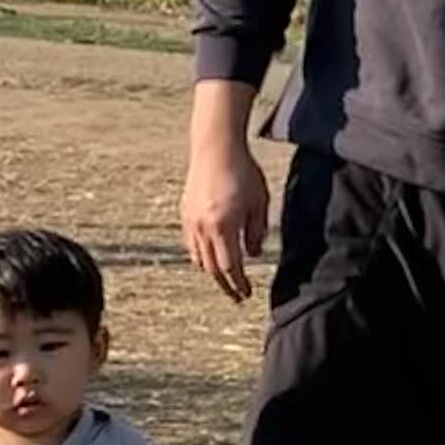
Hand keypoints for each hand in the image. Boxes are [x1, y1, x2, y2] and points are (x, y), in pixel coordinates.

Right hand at [181, 117, 271, 302]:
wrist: (216, 148)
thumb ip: (257, 232)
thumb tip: (252, 255)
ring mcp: (191, 221)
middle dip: (225, 285)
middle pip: (212, 268)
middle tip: (236, 296)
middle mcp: (203, 228)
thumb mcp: (259, 203)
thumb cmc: (243, 172)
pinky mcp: (185, 213)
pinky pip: (191, 244)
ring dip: (212, 272)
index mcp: (223, 227)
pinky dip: (201, 255)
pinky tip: (211, 255)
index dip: (239, 284)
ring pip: (199, 258)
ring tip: (225, 278)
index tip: (246, 295)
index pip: (231, 267)